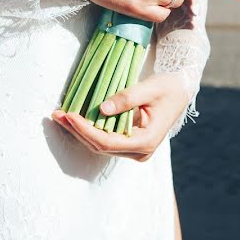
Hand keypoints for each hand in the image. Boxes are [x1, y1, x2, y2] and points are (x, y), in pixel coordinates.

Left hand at [51, 72, 190, 161]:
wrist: (181, 90)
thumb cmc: (169, 87)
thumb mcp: (150, 88)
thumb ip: (127, 98)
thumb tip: (101, 108)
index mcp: (146, 142)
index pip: (108, 141)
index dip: (86, 130)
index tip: (69, 116)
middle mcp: (140, 152)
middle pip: (100, 146)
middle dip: (77, 131)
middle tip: (57, 115)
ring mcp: (135, 150)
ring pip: (100, 145)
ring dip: (80, 131)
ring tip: (62, 116)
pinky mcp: (130, 143)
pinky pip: (105, 139)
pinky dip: (89, 129)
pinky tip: (76, 119)